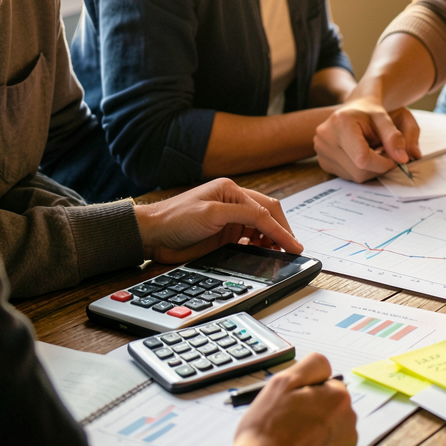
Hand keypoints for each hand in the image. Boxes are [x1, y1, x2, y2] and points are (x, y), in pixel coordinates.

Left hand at [134, 178, 302, 262]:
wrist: (152, 235)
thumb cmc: (175, 218)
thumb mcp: (213, 213)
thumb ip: (245, 215)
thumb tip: (270, 222)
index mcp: (232, 190)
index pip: (265, 209)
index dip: (281, 229)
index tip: (294, 246)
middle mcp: (233, 202)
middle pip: (267, 216)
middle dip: (281, 233)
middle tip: (292, 251)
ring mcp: (229, 219)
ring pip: (260, 228)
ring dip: (271, 240)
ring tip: (279, 254)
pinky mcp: (224, 235)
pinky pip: (249, 239)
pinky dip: (259, 246)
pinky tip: (263, 253)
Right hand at [233, 353, 356, 445]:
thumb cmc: (267, 429)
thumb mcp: (282, 382)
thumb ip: (310, 365)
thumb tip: (327, 368)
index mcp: (339, 396)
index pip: (325, 384)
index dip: (304, 393)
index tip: (290, 406)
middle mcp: (350, 419)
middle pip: (329, 405)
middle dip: (313, 410)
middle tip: (288, 424)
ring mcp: (347, 443)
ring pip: (331, 425)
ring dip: (316, 429)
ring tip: (292, 441)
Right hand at [314, 100, 421, 181]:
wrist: (354, 108)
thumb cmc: (371, 112)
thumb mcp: (386, 118)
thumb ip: (396, 137)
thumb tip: (403, 159)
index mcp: (341, 122)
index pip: (363, 158)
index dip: (384, 163)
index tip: (394, 158)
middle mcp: (325, 137)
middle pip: (358, 170)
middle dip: (378, 168)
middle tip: (387, 155)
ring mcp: (321, 150)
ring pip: (354, 176)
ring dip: (371, 170)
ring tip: (374, 153)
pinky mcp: (322, 161)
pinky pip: (347, 176)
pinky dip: (360, 171)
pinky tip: (363, 156)